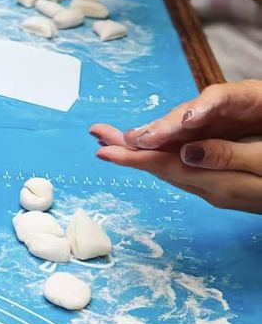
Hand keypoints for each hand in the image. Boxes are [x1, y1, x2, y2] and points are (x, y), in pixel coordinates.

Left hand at [91, 81, 261, 212]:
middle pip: (159, 167)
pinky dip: (162, 157)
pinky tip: (153, 152)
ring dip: (140, 153)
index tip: (102, 148)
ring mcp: (216, 187)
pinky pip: (183, 169)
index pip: (165, 166)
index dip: (132, 155)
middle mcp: (210, 186)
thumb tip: (186, 152)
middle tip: (96, 135)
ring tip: (113, 140)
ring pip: (169, 168)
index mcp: (217, 181)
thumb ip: (226, 157)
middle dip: (126, 150)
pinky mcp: (224, 183)